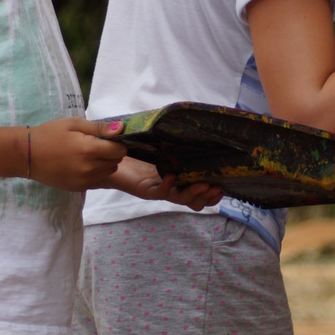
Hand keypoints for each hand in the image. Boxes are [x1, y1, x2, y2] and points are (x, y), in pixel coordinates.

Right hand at [28, 118, 126, 190]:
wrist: (27, 155)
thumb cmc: (50, 134)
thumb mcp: (74, 124)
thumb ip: (99, 127)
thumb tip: (121, 128)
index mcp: (90, 150)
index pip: (120, 150)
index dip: (117, 142)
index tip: (106, 138)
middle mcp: (90, 169)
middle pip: (116, 162)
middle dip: (111, 152)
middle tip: (95, 144)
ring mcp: (84, 181)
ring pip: (109, 172)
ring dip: (104, 163)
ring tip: (88, 154)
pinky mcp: (78, 188)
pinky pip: (97, 180)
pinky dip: (95, 172)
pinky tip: (80, 164)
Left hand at [104, 156, 223, 209]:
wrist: (111, 158)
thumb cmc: (138, 151)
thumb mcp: (164, 147)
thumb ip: (180, 145)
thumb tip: (204, 133)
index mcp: (178, 181)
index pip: (200, 194)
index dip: (212, 195)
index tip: (222, 188)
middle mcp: (171, 189)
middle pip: (194, 201)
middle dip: (207, 196)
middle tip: (216, 188)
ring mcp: (158, 190)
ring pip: (180, 199)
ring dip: (193, 193)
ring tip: (203, 185)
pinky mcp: (144, 189)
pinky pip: (159, 192)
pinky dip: (167, 186)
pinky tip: (173, 177)